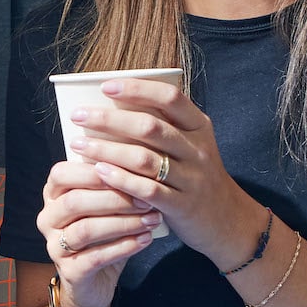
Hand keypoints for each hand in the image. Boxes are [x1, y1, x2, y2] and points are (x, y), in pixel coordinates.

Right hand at [36, 160, 159, 306]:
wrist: (96, 280)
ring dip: (123, 223)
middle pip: (75, 201)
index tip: (128, 171)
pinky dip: (124, 246)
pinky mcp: (69, 272)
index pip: (62, 173)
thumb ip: (113, 182)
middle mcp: (48, 219)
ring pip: (86, 229)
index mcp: (52, 195)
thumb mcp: (105, 204)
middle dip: (114, 198)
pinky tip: (145, 239)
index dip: (93, 171)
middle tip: (147, 199)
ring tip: (152, 220)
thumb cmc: (104, 233)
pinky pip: (96, 256)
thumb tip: (140, 156)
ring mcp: (54, 246)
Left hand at [64, 78, 265, 270]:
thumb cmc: (196, 177)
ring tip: (78, 144)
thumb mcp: (191, 146)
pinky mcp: (182, 205)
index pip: (170, 98)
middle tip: (79, 115)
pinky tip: (99, 172)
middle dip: (109, 119)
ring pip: (144, 159)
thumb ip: (164, 128)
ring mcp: (192, 178)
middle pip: (150, 127)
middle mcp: (198, 149)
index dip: (138, 89)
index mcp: (200, 126)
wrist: (227, 220)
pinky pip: (148, 189)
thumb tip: (112, 107)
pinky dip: (120, 180)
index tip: (106, 86)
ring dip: (107, 149)